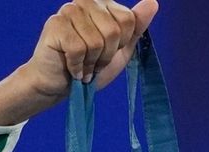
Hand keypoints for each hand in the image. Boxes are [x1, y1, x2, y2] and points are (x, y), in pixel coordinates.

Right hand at [0, 0, 157, 125]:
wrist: (57, 86)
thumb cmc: (88, 67)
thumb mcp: (120, 50)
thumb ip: (136, 27)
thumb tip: (153, 2)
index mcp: (103, 3)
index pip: (128, 20)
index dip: (121, 44)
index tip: (107, 53)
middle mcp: (86, 1)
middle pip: (113, 31)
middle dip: (106, 56)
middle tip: (93, 63)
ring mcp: (69, 10)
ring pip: (96, 42)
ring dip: (91, 63)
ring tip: (82, 66)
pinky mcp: (55, 25)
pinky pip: (79, 48)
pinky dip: (77, 66)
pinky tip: (72, 69)